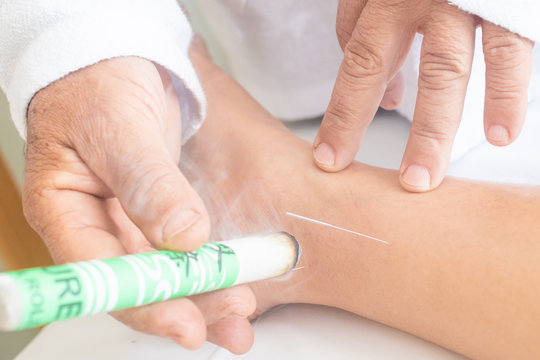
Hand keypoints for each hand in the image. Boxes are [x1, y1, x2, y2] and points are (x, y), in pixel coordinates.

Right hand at [23, 57, 255, 352]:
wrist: (117, 55)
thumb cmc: (100, 81)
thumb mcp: (119, 126)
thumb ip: (148, 183)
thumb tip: (184, 238)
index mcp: (65, 211)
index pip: (100, 275)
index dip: (145, 303)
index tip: (187, 322)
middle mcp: (96, 226)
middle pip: (138, 284)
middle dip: (187, 305)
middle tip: (233, 317)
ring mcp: (128, 221)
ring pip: (164, 272)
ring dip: (204, 294)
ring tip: (243, 312)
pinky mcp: (156, 211)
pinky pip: (181, 249)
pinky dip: (208, 265)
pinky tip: (235, 279)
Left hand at [313, 0, 533, 191]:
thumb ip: (373, 32)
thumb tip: (385, 98)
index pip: (354, 64)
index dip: (340, 116)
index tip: (330, 159)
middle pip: (385, 67)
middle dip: (363, 127)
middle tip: (380, 183)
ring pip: (446, 68)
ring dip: (437, 129)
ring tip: (427, 177)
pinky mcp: (510, 2)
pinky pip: (512, 50)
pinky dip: (507, 94)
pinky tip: (502, 133)